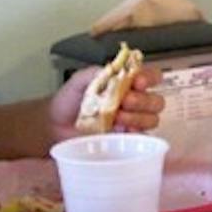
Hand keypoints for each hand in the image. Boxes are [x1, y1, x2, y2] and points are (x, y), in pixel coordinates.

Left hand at [48, 62, 165, 133]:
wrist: (54, 124)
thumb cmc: (69, 100)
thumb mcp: (80, 80)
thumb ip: (97, 72)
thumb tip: (113, 71)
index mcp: (127, 83)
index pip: (152, 77)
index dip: (151, 78)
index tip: (138, 82)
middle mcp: (134, 102)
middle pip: (157, 101)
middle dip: (143, 100)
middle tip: (124, 101)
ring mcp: (131, 121)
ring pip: (152, 119)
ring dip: (137, 117)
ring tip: (117, 117)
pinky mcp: (126, 140)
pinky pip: (142, 138)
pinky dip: (136, 134)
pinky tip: (124, 131)